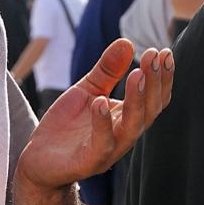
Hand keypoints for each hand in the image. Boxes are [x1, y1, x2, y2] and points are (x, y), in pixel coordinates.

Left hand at [18, 40, 175, 189]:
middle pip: (150, 110)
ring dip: (137, 100)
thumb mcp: (88, 90)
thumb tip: (126, 42)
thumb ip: (107, 70)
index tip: (164, 51)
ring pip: (132, 127)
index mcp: (128, 118)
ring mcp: (109, 150)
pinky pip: (102, 144)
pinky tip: (100, 102)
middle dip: (155, 82)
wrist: (39, 160)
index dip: (162, 77)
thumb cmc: (67, 126)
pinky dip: (103, 123)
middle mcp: (125, 134)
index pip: (155, 98)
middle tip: (153, 56)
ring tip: (137, 74)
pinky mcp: (89, 162)